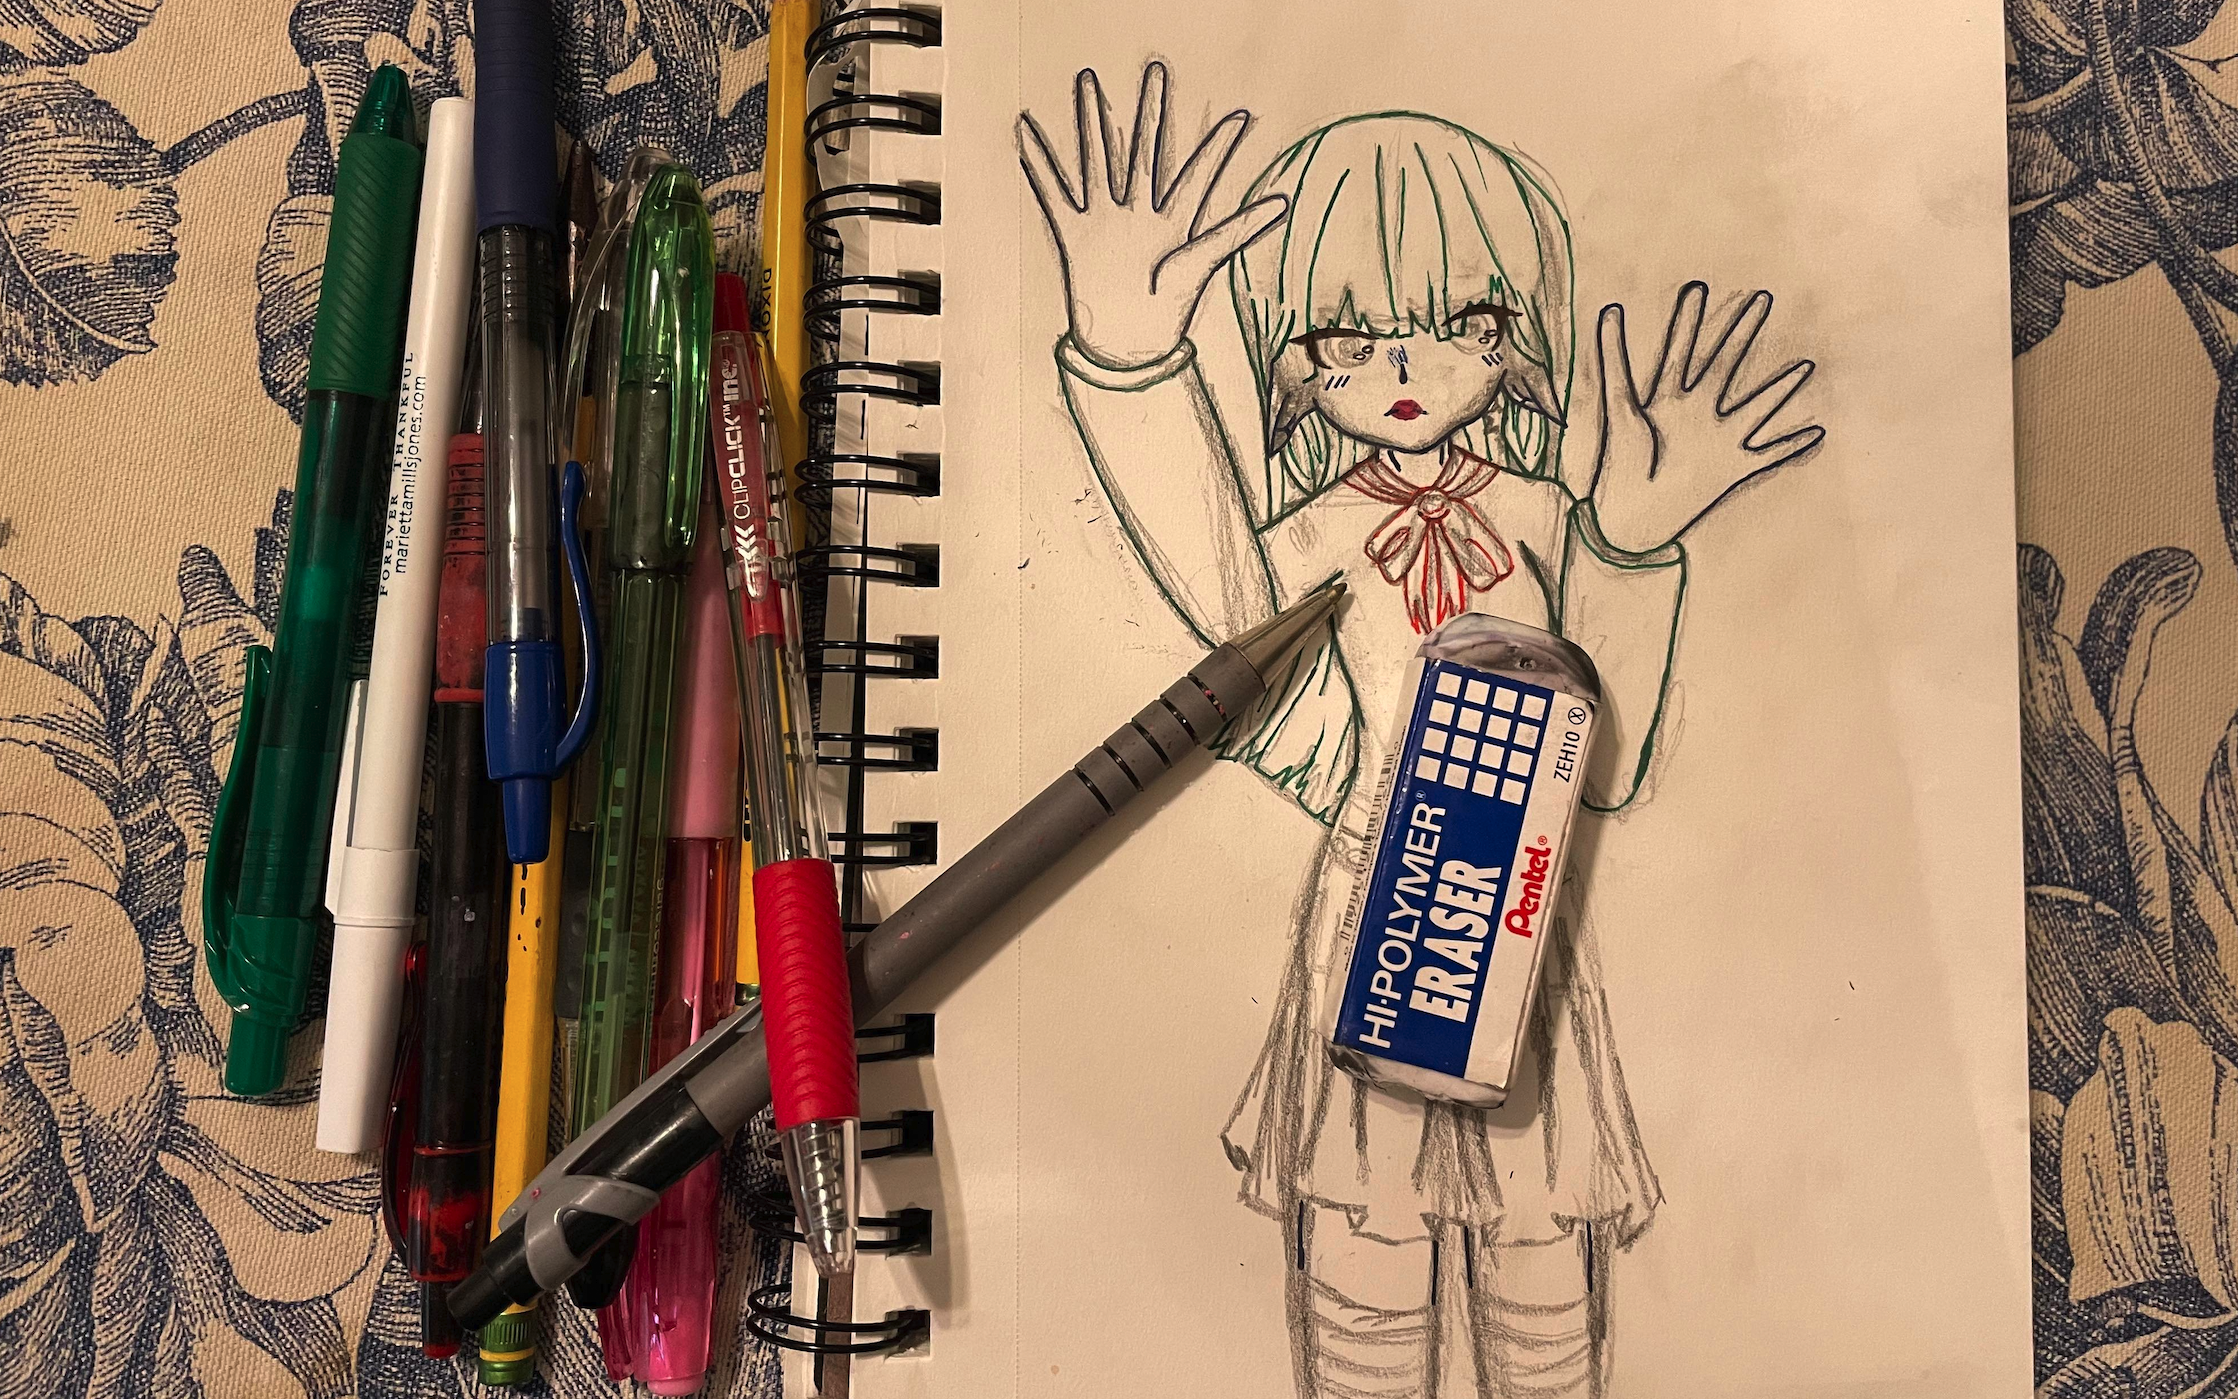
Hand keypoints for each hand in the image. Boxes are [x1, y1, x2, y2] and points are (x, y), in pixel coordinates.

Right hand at [1018, 62, 1288, 371]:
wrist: (1127, 346)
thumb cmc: (1166, 311)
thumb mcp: (1204, 262)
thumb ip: (1237, 230)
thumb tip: (1283, 204)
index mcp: (1173, 222)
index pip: (1198, 176)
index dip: (1219, 149)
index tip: (1239, 118)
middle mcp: (1139, 215)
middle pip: (1144, 152)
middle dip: (1150, 112)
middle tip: (1157, 71)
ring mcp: (1105, 222)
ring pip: (1097, 160)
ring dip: (1091, 123)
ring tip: (1087, 83)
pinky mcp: (1074, 234)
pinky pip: (1054, 193)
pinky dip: (1039, 165)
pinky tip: (1028, 132)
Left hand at [1585, 282, 1823, 554]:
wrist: (1630, 520)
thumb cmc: (1620, 467)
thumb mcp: (1620, 407)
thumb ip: (1614, 362)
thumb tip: (1609, 311)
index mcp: (1667, 401)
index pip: (1681, 351)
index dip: (1688, 321)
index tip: (1697, 288)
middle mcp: (1697, 415)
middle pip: (1724, 365)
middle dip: (1742, 332)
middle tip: (1762, 298)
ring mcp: (1717, 440)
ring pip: (1756, 407)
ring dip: (1779, 389)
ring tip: (1804, 367)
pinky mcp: (1732, 469)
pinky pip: (1769, 455)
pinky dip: (1792, 446)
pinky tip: (1815, 433)